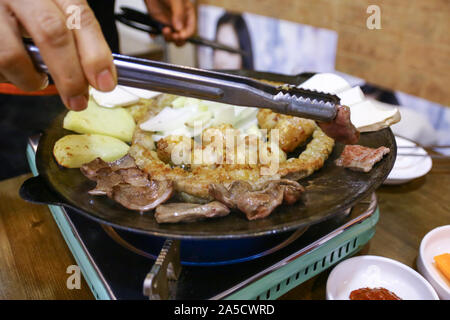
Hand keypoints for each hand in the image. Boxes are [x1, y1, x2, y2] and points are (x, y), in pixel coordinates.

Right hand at [0, 0, 116, 109]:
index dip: (96, 53)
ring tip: (36, 79)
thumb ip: (77, 38)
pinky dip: (8, 77)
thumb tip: (100, 77)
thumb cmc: (28, 10)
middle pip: (51, 32)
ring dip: (30, 79)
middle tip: (78, 99)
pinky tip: (13, 71)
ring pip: (12, 55)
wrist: (0, 3)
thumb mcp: (55, 13)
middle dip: (70, 75)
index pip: (80, 17)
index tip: (105, 82)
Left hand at [145, 0, 195, 45]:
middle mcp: (179, 20)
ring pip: (171, 37)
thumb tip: (179, 28)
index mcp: (187, 13)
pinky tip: (154, 33)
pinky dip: (156, 35)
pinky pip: (159, 33)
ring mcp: (169, 22)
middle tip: (172, 36)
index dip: (186, 35)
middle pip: (182, 37)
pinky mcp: (159, 23)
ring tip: (163, 30)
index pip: (190, 29)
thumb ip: (179, 13)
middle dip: (177, 39)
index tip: (179, 35)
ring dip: (167, 37)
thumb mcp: (175, 0)